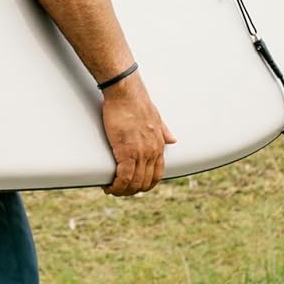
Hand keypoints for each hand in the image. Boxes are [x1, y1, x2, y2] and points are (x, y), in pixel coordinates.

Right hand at [100, 73, 174, 196]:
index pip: (157, 174)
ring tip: (112, 190)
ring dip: (123, 191)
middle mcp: (153, 151)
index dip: (146, 184)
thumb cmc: (136, 102)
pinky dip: (117, 185)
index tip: (134, 186)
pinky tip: (109, 186)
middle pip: (146, 182)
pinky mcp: (127, 151)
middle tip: (119, 190)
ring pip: (135, 183)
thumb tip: (173, 140)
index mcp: (159, 145)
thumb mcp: (156, 117)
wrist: (126, 92)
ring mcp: (141, 153)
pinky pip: (124, 177)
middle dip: (132, 190)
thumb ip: (164, 130)